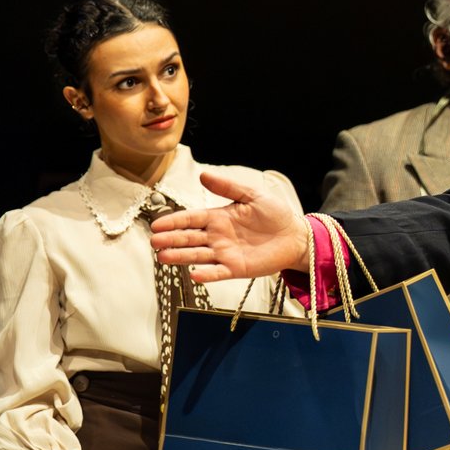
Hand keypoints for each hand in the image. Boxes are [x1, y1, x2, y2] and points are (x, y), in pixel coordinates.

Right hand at [149, 170, 309, 283]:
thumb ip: (228, 187)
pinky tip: (195, 275)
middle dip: (171, 240)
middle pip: (189, 238)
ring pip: (198, 255)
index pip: (191, 219)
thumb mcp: (252, 195)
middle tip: (155, 241)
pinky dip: (207, 274)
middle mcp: (217, 236)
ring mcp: (225, 253)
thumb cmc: (275, 214)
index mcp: (218, 217)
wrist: (295, 236)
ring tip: (163, 257)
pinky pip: (218, 272)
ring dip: (180, 257)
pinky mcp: (236, 268)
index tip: (157, 224)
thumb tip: (204, 175)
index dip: (174, 221)